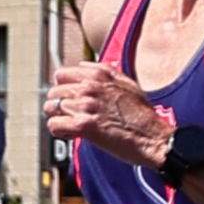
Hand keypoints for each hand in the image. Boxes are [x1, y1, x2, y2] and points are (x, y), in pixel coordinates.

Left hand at [47, 59, 171, 166]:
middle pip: (54, 91)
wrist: (152, 136)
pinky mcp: (83, 125)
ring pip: (51, 108)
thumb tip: (84, 66)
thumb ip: (105, 72)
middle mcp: (90, 87)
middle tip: (70, 115)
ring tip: (70, 124)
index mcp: (99, 75)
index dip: (63, 87)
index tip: (68, 97)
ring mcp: (85, 105)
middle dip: (59, 104)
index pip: (62, 74)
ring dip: (58, 117)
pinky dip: (60, 131)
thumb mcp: (127, 83)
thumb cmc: (142, 114)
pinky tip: (72, 134)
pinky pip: (54, 125)